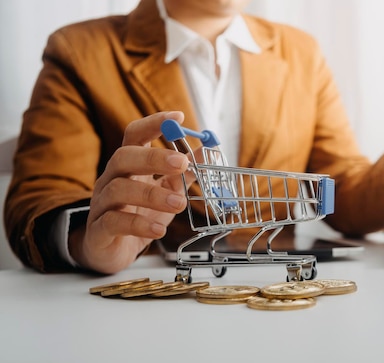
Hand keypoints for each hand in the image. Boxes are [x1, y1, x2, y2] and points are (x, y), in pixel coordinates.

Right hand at [69, 111, 189, 273]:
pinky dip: (138, 225)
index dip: (154, 123)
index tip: (178, 117)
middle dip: (153, 158)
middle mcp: (111, 179)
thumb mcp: (165, 191)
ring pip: (118, 190)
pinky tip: (159, 230)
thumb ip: (183, 174)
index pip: (135, 135)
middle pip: (124, 157)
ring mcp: (102, 204)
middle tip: (182, 164)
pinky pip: (114, 222)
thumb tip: (207, 153)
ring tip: (178, 203)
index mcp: (129, 165)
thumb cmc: (138, 214)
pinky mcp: (99, 230)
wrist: (109, 250)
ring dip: (152, 195)